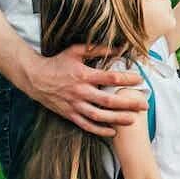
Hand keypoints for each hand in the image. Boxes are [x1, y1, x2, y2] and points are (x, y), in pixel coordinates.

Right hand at [26, 48, 147, 135]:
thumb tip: (118, 47)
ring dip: (117, 119)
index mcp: (83, 75)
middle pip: (108, 101)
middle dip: (128, 103)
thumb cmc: (58, 62)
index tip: (140, 79)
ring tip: (133, 120)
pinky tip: (112, 131)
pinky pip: (86, 125)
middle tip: (144, 105)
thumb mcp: (76, 50)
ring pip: (99, 116)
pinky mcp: (69, 114)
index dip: (127, 79)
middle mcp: (80, 91)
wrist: (34, 77)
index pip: (110, 78)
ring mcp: (74, 105)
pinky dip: (100, 130)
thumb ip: (97, 49)